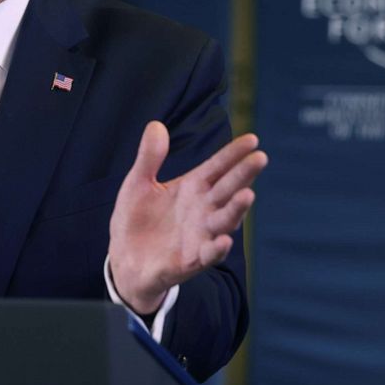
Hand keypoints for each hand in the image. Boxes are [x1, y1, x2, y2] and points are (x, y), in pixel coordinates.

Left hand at [108, 121, 266, 314]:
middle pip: (227, 190)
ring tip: (248, 194)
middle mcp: (202, 211)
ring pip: (224, 221)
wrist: (124, 260)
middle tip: (260, 157)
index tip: (252, 138)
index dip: (233, 154)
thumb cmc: (136, 219)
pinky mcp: (189, 260)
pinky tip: (223, 240)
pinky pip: (207, 255)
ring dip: (236, 209)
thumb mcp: (138, 183)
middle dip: (243, 174)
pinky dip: (216, 249)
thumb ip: (149, 157)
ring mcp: (199, 235)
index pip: (217, 167)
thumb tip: (155, 124)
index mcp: (192, 189)